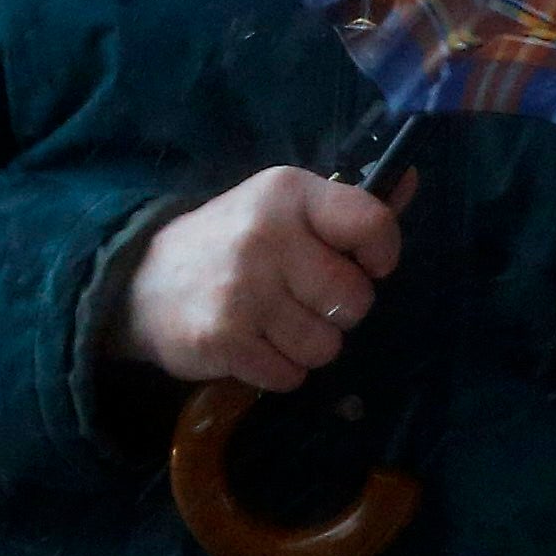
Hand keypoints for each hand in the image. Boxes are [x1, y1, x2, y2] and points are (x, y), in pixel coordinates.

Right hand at [115, 164, 410, 391]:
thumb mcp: (282, 207)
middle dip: (339, 312)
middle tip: (304, 300)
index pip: (371, 223)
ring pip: (327, 345)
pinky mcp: (224, 338)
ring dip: (309, 346)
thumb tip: (413, 180)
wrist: (141, 283)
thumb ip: (348, 205)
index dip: (381, 255)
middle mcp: (265, 234)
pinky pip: (291, 374)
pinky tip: (254, 344)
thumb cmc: (230, 243)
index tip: (364, 265)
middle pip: (355, 300)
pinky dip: (280, 370)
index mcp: (286, 192)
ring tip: (274, 323)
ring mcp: (243, 289)